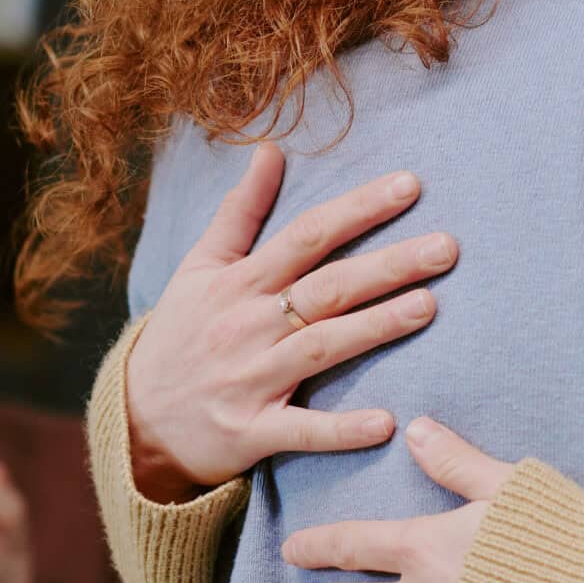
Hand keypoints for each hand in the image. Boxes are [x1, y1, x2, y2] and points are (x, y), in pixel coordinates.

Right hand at [125, 144, 459, 501]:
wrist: (135, 419)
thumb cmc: (181, 335)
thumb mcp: (199, 267)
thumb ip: (239, 211)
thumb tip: (269, 149)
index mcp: (239, 282)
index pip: (307, 235)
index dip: (358, 209)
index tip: (409, 186)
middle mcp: (248, 325)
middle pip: (327, 288)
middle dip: (388, 265)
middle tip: (448, 247)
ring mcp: (250, 380)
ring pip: (321, 348)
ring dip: (375, 328)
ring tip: (429, 306)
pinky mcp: (251, 432)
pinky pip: (302, 430)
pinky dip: (341, 429)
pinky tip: (387, 423)